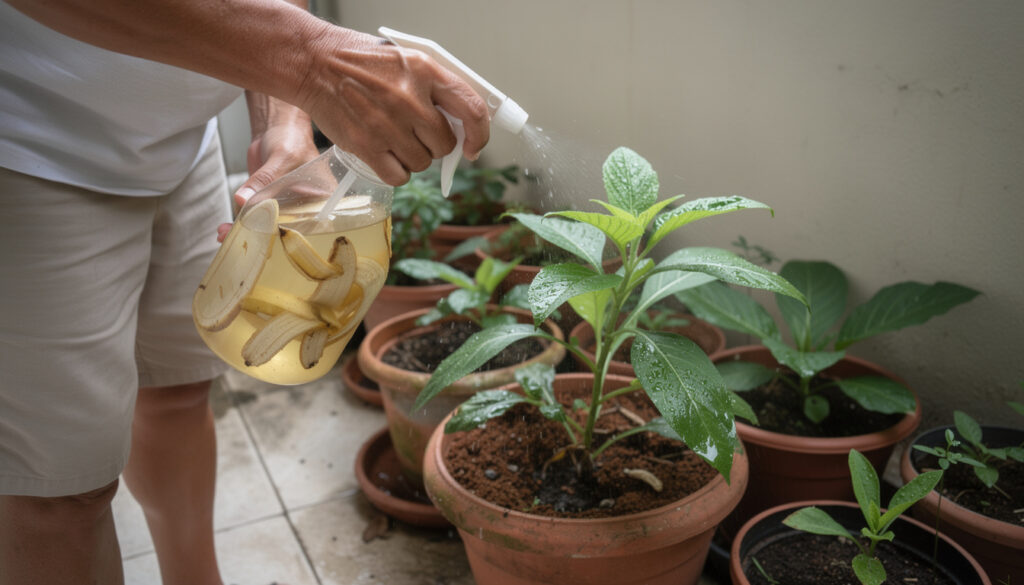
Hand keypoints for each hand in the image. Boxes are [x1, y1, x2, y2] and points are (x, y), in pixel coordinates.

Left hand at [218, 94, 319, 241]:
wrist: (277, 127)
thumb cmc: (292, 138)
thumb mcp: (281, 157)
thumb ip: (264, 180)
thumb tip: (243, 199)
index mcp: (321, 200)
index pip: (306, 225)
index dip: (286, 236)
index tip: (264, 241)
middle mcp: (305, 207)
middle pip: (285, 229)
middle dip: (261, 237)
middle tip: (239, 239)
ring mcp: (285, 206)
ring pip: (267, 225)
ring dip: (246, 231)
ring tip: (226, 234)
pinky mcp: (267, 202)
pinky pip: (255, 215)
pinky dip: (240, 221)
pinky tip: (226, 228)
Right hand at [296, 29, 489, 185]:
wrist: (314, 64)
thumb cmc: (360, 62)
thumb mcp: (406, 60)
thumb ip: (434, 88)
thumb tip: (460, 122)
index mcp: (425, 71)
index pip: (471, 109)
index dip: (478, 134)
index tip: (473, 146)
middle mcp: (410, 99)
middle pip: (444, 144)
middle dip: (434, 144)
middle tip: (415, 132)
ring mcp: (388, 125)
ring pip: (422, 162)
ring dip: (412, 157)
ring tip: (393, 137)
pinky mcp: (367, 146)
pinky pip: (398, 176)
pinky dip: (395, 172)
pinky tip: (384, 154)